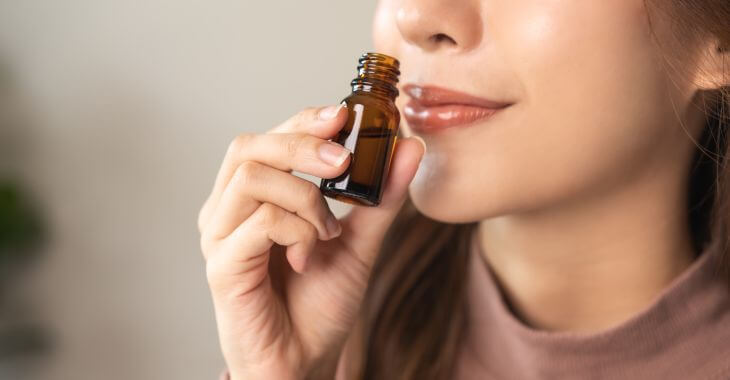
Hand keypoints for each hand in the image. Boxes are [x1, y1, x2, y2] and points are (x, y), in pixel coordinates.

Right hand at [197, 104, 424, 378]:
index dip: (303, 120)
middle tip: (343, 162)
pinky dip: (298, 230)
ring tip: (328, 231)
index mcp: (252, 199)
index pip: (267, 138)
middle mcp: (227, 211)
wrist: (303, 362)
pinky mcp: (223, 265)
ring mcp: (220, 237)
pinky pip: (261, 221)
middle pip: (249, 146)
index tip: (345, 115)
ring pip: (253, 176)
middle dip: (302, 144)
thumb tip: (409, 146)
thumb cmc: (319, 304)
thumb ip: (380, 197)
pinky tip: (310, 255)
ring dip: (304, 196)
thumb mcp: (359, 242)